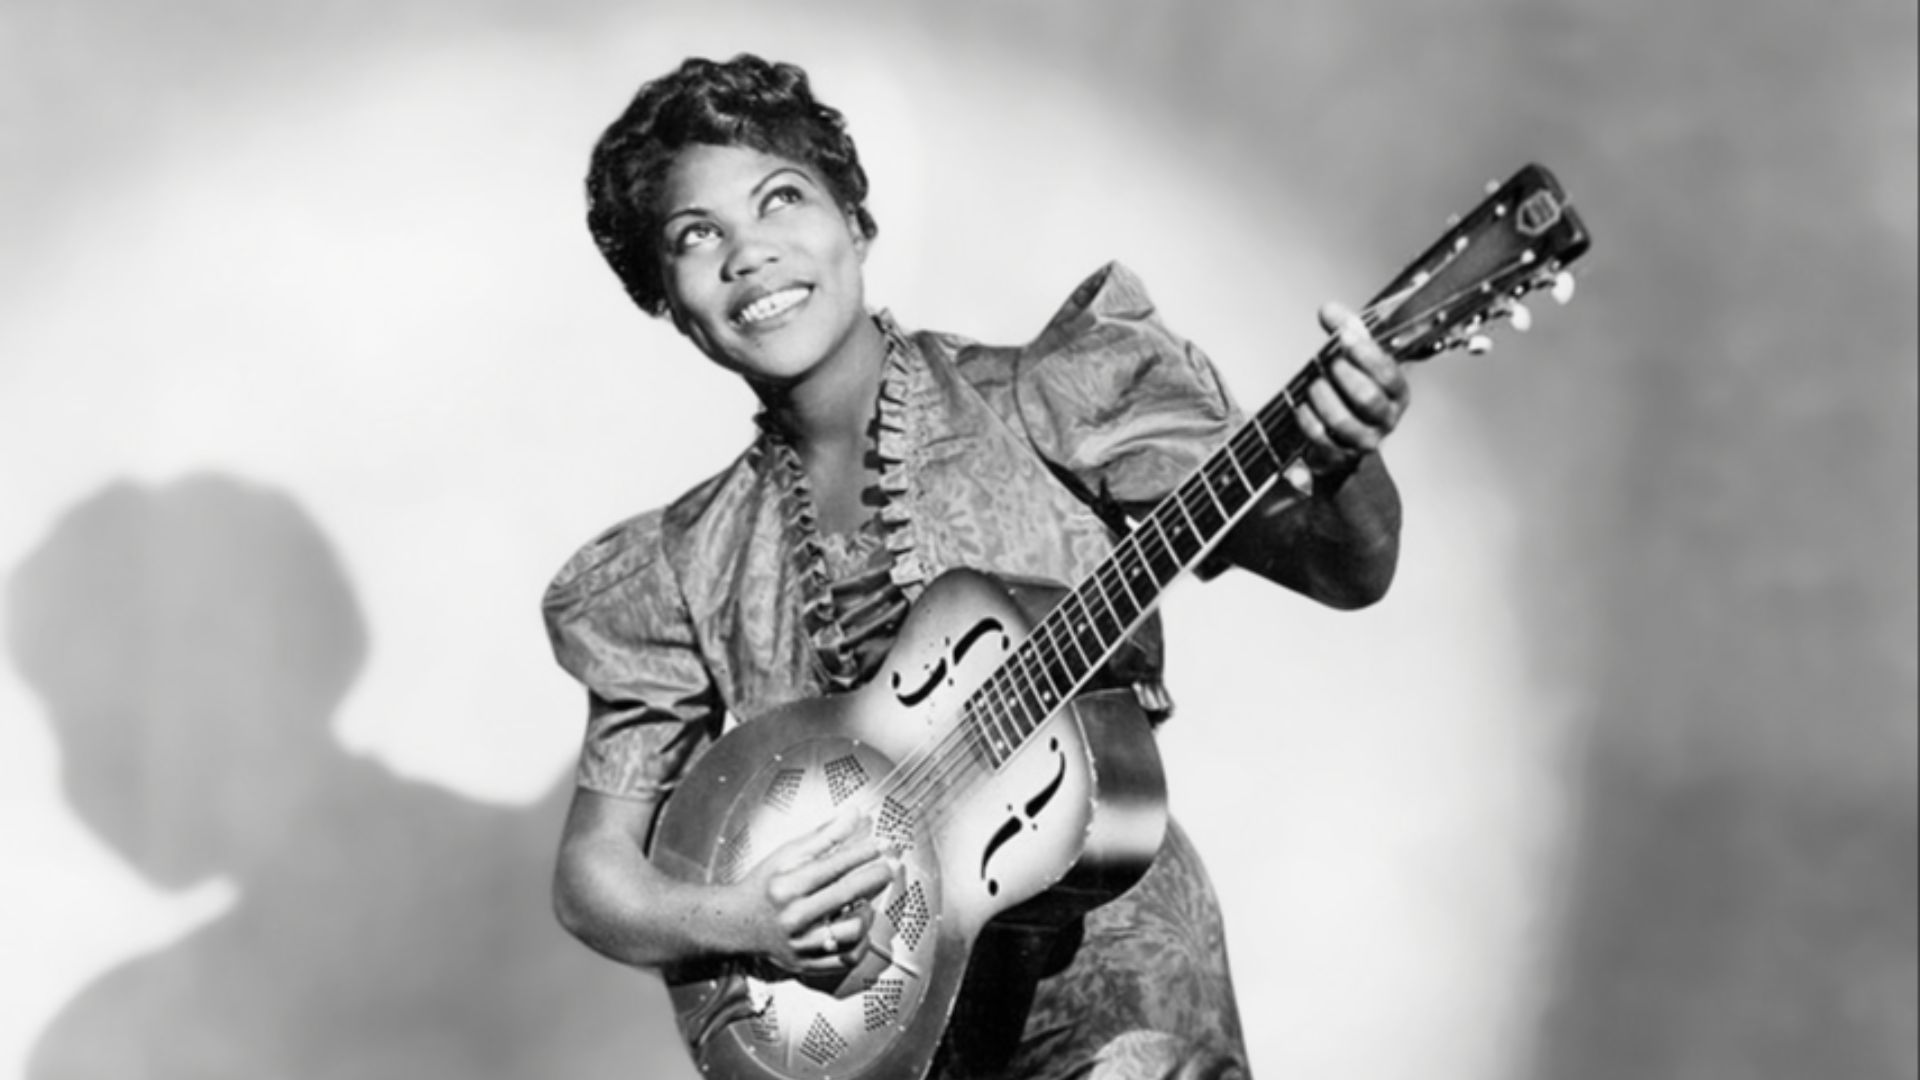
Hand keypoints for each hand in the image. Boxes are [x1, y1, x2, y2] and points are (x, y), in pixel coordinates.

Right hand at [733, 809, 894, 976]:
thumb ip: (824, 835)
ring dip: (867, 913)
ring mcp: (801, 943)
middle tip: (887, 867)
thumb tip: (855, 814)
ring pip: (852, 931)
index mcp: (787, 885)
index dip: (864, 852)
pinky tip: (857, 926)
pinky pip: (848, 957)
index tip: (881, 844)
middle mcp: (793, 916)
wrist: (737, 923)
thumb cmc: (766, 885)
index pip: (835, 865)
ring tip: (865, 902)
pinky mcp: (807, 964)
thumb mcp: (787, 854)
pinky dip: (860, 942)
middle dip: (876, 876)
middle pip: (848, 894)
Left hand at [1295, 302, 1410, 479]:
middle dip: (1342, 376)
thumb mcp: (1356, 361)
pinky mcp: (1341, 457)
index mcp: (1397, 392)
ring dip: (1322, 398)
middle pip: (1367, 398)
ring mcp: (1365, 440)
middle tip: (1328, 363)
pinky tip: (1301, 406)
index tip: (1344, 336)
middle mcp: (1387, 418)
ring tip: (1313, 384)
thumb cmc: (1351, 392)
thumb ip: (1345, 332)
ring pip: (1343, 421)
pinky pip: (1321, 439)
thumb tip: (1328, 310)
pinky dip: (1307, 419)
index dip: (1365, 353)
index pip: (1388, 373)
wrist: (1344, 441)